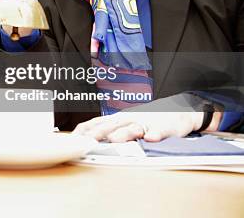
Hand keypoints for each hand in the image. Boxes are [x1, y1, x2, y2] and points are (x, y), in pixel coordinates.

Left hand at [72, 111, 203, 142]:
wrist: (179, 112)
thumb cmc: (149, 119)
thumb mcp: (126, 122)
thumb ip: (109, 129)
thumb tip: (88, 137)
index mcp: (119, 118)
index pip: (98, 123)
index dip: (86, 130)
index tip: (75, 138)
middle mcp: (130, 119)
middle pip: (112, 125)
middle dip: (99, 133)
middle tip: (88, 141)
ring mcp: (147, 123)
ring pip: (134, 128)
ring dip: (124, 134)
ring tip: (115, 139)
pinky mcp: (165, 128)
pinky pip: (159, 132)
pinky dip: (155, 135)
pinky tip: (151, 138)